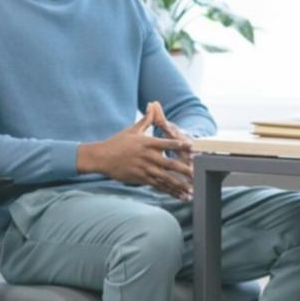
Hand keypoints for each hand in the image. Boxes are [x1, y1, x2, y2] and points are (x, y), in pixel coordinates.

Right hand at [77, 110, 194, 199]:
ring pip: (165, 178)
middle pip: (169, 164)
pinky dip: (170, 191)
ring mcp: (144, 169)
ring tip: (192, 190)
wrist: (102, 157)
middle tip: (197, 173)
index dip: (180, 146)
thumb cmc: (118, 142)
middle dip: (184, 169)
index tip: (193, 149)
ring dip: (180, 185)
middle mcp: (147, 157)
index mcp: (147, 143)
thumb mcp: (133, 129)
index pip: (167, 144)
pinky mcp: (141, 179)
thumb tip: (153, 104)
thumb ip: (147, 119)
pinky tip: (180, 196)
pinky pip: (159, 186)